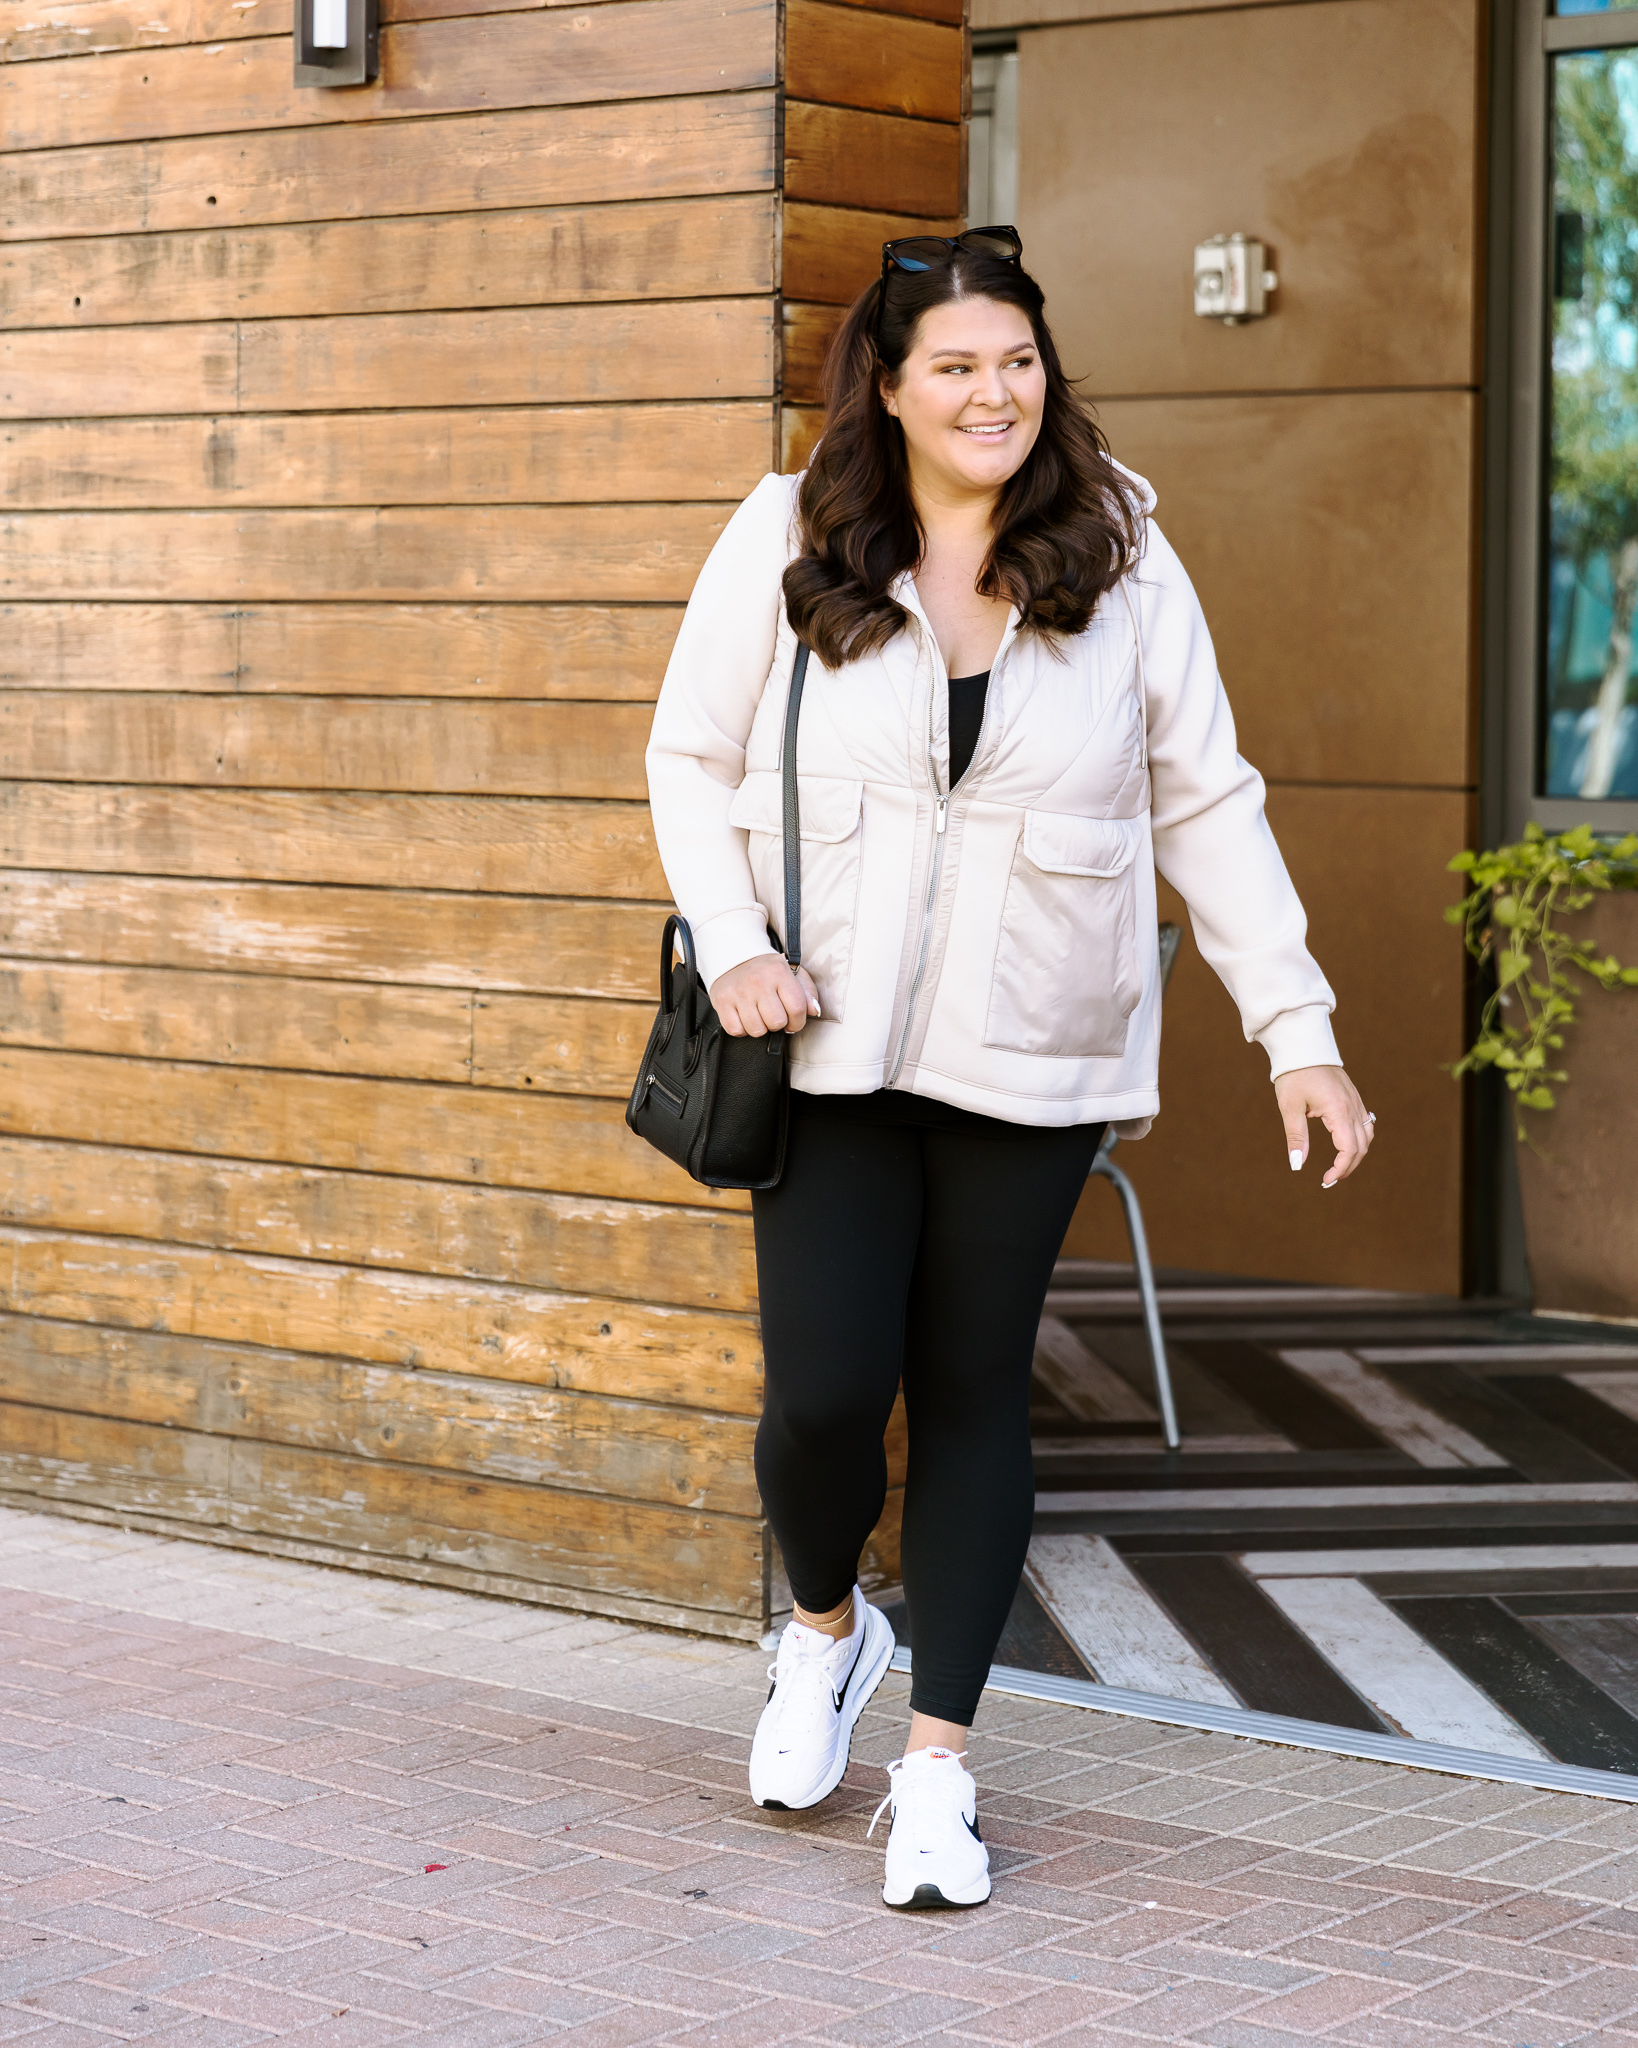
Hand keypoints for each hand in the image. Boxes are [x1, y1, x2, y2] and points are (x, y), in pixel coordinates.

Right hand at [709, 954, 820, 1036]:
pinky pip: (736, 1030)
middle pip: (776, 1022)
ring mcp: (738, 992)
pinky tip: (744, 1016)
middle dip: (778, 1024)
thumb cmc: (766, 969)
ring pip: (757, 1030)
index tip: (794, 1022)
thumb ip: (807, 991)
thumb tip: (814, 1011)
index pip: (797, 1009)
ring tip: (759, 1014)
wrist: (734, 956)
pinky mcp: (722, 1001)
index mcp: (778, 972)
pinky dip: (742, 1028)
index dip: (798, 1022)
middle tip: (773, 1015)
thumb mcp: (791, 972)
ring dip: (760, 1027)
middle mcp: (758, 982)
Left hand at [1275, 1066, 1374, 1188]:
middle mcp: (1353, 1107)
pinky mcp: (1354, 1097)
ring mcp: (1356, 1101)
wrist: (1303, 1046)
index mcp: (1338, 1110)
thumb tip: (1297, 1165)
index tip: (1326, 1179)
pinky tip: (1346, 1145)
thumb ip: (1296, 1136)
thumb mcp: (1290, 1107)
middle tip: (1330, 1179)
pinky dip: (1360, 1139)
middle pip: (1361, 1146)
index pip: (1349, 1149)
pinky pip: (1366, 1123)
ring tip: (1339, 1166)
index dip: (1340, 1168)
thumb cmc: (1294, 1075)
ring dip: (1356, 1154)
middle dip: (1348, 1166)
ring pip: (1367, 1136)